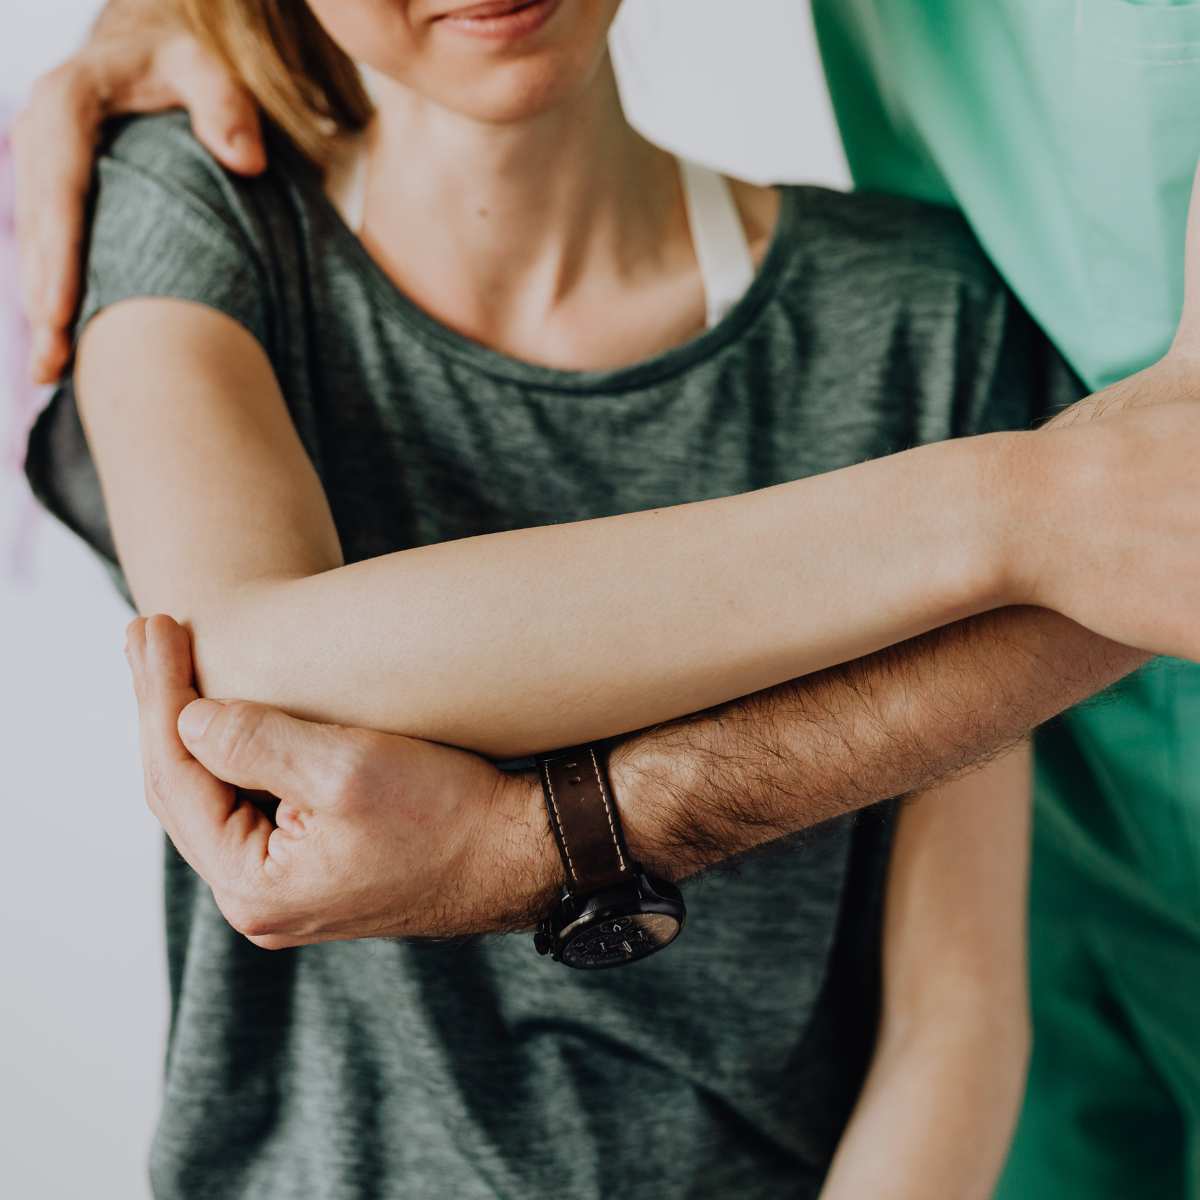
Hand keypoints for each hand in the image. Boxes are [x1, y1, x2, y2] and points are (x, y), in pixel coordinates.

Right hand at [13, 0, 264, 384]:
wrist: (146, 45)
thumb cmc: (182, 60)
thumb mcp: (205, 64)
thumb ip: (225, 103)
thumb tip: (248, 160)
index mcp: (68, 102)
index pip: (59, 184)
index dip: (58, 250)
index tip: (61, 310)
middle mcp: (42, 138)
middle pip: (38, 230)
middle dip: (43, 299)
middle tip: (54, 364)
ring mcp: (43, 169)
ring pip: (35, 247)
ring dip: (41, 310)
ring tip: (51, 374)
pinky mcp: (56, 195)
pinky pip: (50, 250)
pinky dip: (54, 296)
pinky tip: (64, 350)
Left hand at [126, 614, 556, 947]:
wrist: (520, 853)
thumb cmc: (450, 814)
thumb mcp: (349, 768)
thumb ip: (256, 742)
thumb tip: (187, 716)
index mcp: (255, 885)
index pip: (177, 778)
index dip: (160, 696)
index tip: (155, 626)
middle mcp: (258, 899)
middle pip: (182, 790)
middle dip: (163, 707)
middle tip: (146, 632)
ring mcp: (285, 887)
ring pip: (211, 798)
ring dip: (190, 727)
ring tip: (168, 661)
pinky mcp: (313, 867)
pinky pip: (246, 805)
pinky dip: (230, 753)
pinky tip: (223, 714)